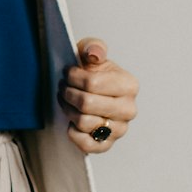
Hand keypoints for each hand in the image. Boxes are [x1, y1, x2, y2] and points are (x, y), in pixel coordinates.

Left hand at [58, 39, 138, 153]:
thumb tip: (94, 54)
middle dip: (68, 93)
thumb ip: (93, 47)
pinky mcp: (108, 144)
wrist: (91, 91)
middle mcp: (128, 109)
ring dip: (68, 109)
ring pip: (83, 122)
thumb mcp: (92, 51)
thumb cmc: (93, 71)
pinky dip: (73, 132)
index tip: (67, 73)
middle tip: (63, 87)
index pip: (92, 83)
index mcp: (129, 84)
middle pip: (86, 104)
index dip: (73, 78)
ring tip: (66, 100)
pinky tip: (72, 120)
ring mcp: (120, 129)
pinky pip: (86, 144)